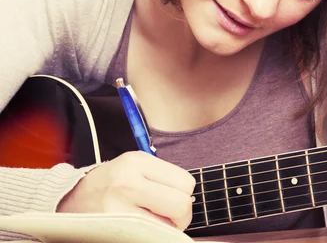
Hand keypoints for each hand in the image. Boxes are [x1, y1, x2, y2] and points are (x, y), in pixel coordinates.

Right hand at [57, 151, 195, 229]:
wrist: (67, 200)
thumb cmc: (108, 184)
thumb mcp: (133, 167)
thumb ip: (161, 177)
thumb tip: (190, 196)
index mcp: (136, 162)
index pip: (185, 183)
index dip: (184, 195)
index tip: (171, 200)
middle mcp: (127, 182)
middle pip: (181, 205)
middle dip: (180, 216)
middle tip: (167, 217)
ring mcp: (117, 209)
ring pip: (167, 226)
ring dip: (164, 229)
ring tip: (149, 223)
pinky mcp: (111, 230)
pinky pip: (148, 238)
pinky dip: (150, 237)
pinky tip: (139, 231)